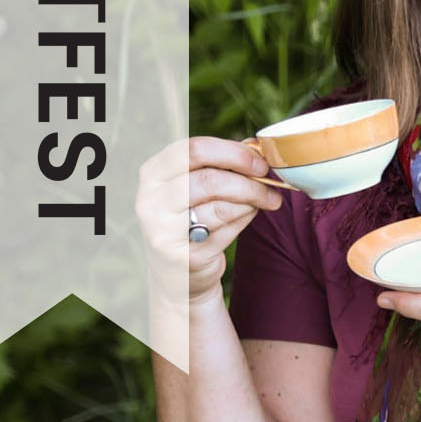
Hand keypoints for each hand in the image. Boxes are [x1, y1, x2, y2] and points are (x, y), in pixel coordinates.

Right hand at [135, 136, 285, 305]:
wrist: (179, 275)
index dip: (233, 153)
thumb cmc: (193, 218)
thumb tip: (256, 146)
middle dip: (248, 180)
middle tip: (270, 182)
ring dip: (252, 200)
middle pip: (209, 179)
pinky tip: (248, 214)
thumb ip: (221, 164)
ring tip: (266, 200)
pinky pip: (225, 229)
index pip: (194, 150)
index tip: (260, 161)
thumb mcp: (197, 186)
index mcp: (153, 173)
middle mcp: (150, 201)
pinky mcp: (183, 256)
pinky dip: (244, 218)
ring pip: (221, 206)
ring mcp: (163, 231)